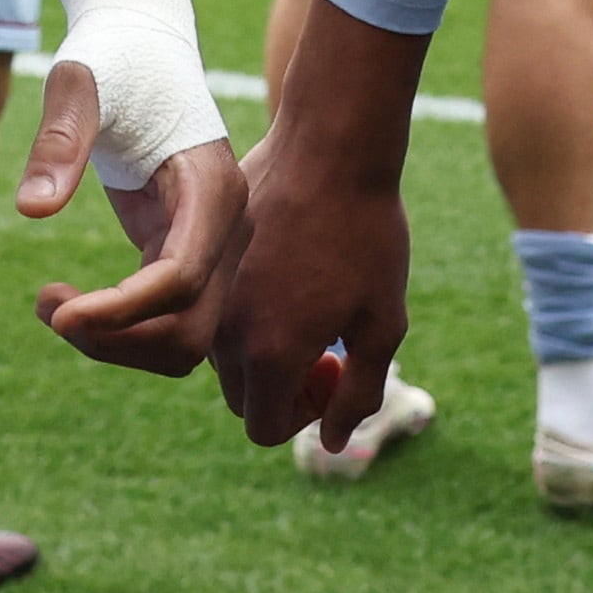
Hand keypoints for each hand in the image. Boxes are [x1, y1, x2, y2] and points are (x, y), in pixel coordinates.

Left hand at [14, 55, 243, 375]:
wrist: (144, 48)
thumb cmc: (114, 58)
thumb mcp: (79, 84)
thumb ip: (60, 140)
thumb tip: (32, 209)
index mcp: (211, 187)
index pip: (181, 278)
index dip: (122, 309)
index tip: (57, 315)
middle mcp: (226, 228)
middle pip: (190, 330)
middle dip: (117, 339)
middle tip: (48, 309)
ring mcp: (213, 247)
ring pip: (184, 341)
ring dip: (117, 346)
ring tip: (52, 308)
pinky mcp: (187, 255)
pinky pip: (165, 322)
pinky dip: (118, 331)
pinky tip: (68, 305)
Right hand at [208, 116, 412, 450]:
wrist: (330, 149)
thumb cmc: (366, 237)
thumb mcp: (382, 326)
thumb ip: (357, 395)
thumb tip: (333, 443)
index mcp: (270, 355)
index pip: (265, 430)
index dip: (305, 417)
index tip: (335, 370)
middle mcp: (227, 331)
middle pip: (243, 399)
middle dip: (282, 390)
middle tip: (328, 346)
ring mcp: (212, 292)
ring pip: (227, 356)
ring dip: (263, 351)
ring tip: (311, 305)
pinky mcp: (209, 257)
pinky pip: (221, 309)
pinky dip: (249, 311)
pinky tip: (291, 269)